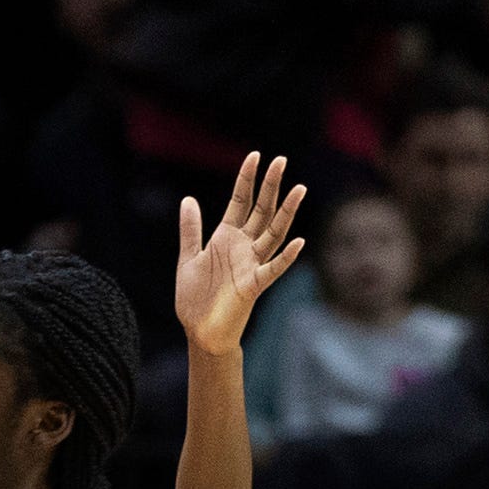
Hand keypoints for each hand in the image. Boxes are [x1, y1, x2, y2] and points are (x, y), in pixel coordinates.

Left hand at [174, 153, 305, 357]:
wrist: (199, 332)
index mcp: (227, 237)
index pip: (241, 201)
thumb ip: (191, 230)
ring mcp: (251, 265)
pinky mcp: (253, 286)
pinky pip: (272, 270)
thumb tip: (188, 200)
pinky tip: (300, 242)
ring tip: (299, 189)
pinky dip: (286, 258)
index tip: (255, 156)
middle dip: (271, 186)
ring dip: (286, 213)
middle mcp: (243, 247)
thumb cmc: (195, 298)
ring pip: (273, 234)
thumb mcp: (188, 258)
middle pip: (262, 211)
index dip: (247, 179)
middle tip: (281, 160)